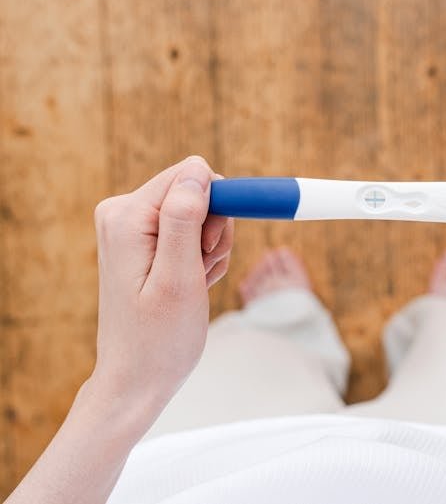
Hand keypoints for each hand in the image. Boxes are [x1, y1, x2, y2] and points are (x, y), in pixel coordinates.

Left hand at [5, 157, 234, 503]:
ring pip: (199, 213)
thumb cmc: (159, 339)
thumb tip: (198, 171)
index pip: (192, 176)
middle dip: (214, 231)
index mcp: (126, 216)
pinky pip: (189, 230)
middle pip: (196, 192)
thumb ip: (185, 220)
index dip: (218, 209)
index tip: (212, 251)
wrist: (137, 379)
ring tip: (195, 284)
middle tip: (201, 272)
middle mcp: (122, 213)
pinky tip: (190, 285)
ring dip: (210, 249)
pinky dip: (200, 258)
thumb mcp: (179, 279)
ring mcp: (130, 227)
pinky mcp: (142, 241)